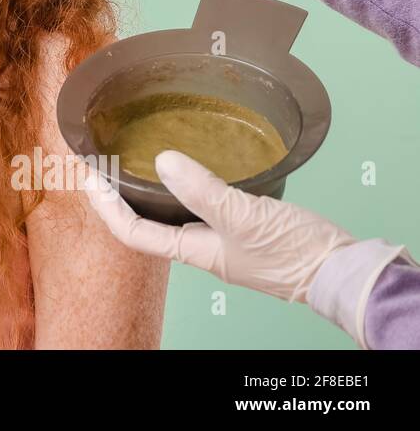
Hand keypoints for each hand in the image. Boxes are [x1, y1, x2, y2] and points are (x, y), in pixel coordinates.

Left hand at [81, 150, 358, 303]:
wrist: (342, 270)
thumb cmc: (293, 252)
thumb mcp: (243, 216)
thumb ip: (202, 190)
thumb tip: (163, 161)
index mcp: (192, 249)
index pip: (132, 231)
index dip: (105, 206)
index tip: (89, 176)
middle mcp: (199, 246)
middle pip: (145, 222)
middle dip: (119, 196)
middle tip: (103, 163)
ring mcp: (220, 239)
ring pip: (171, 213)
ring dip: (148, 190)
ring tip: (133, 159)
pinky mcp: (241, 227)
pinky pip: (199, 206)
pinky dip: (184, 186)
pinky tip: (189, 166)